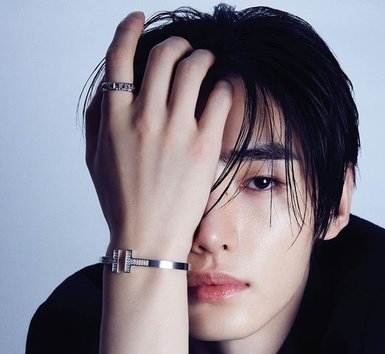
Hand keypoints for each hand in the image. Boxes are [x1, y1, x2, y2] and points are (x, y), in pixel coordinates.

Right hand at [85, 12, 232, 258]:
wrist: (147, 237)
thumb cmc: (121, 203)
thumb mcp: (95, 160)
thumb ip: (96, 120)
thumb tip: (107, 91)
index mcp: (114, 118)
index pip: (119, 57)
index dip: (129, 30)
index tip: (138, 19)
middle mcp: (143, 117)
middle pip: (163, 55)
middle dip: (177, 44)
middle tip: (186, 49)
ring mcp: (175, 130)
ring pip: (194, 68)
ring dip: (203, 57)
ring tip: (209, 63)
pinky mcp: (204, 146)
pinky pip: (220, 97)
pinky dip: (225, 85)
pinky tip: (226, 87)